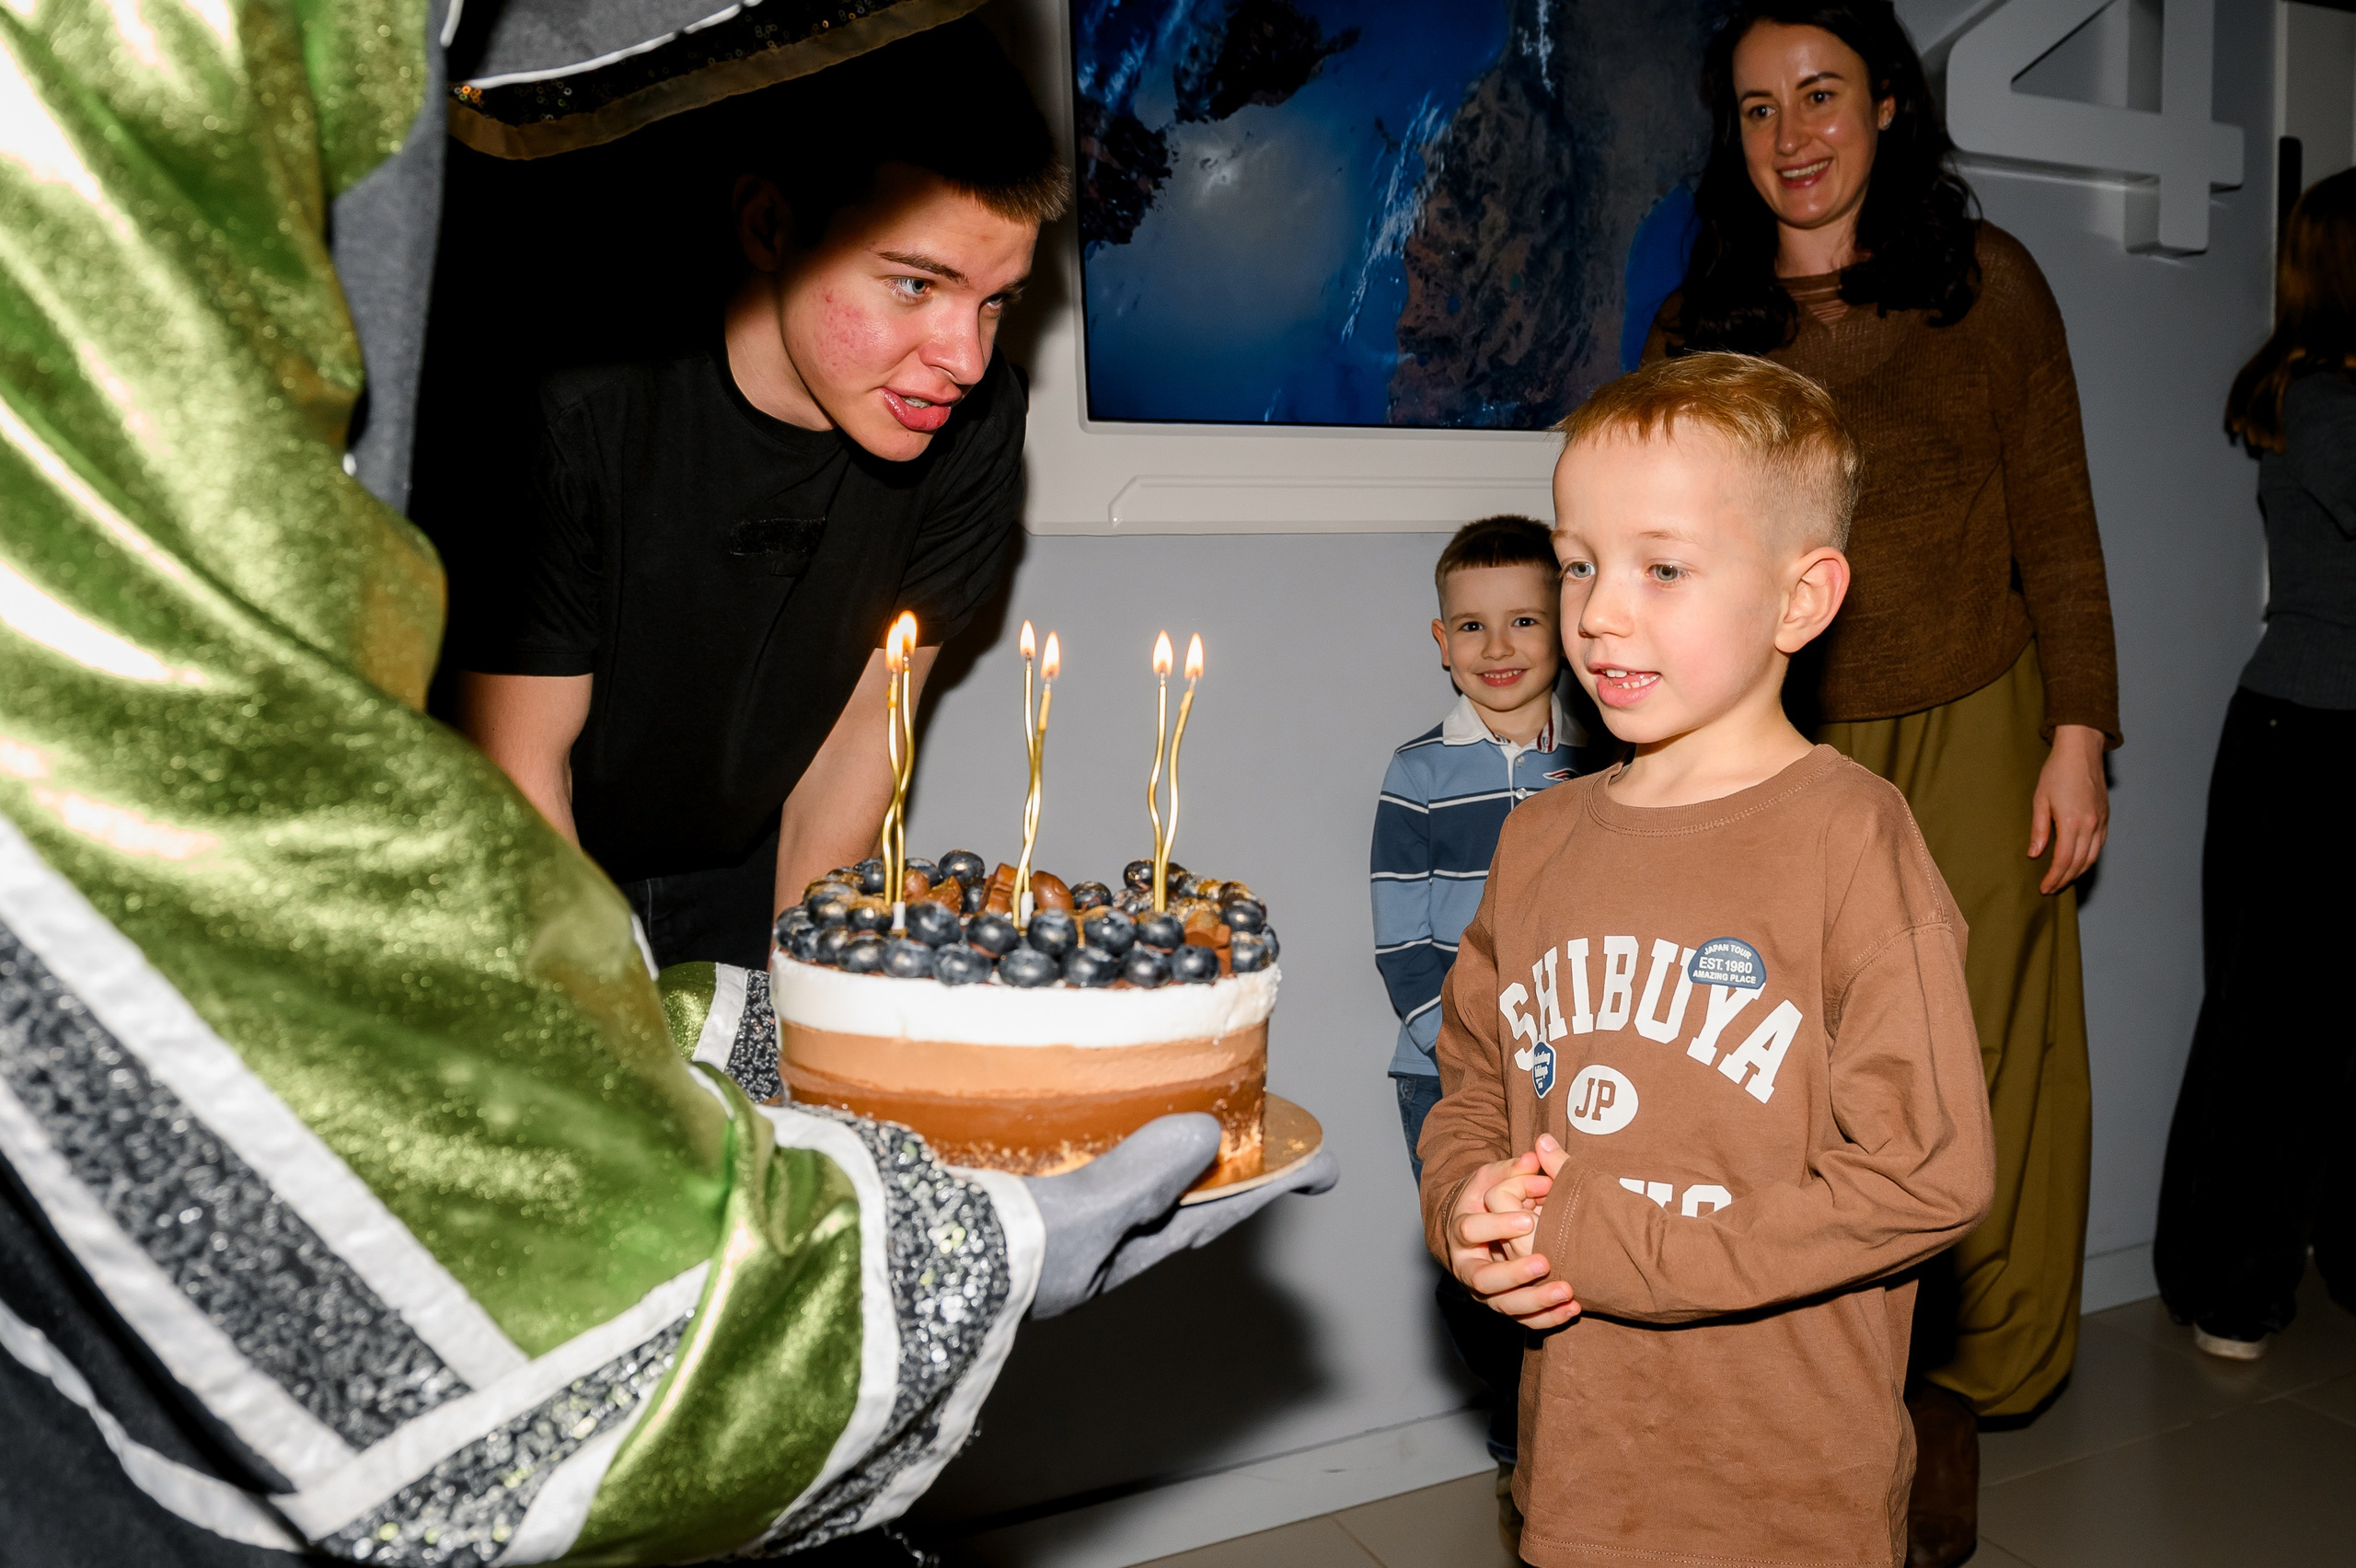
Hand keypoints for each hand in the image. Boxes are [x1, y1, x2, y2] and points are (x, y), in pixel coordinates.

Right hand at [1022, 1114, 1338, 1317]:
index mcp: (1116, 1256)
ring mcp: (1048, 1213)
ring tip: (1184, 1099)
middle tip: (1260, 1120)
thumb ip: (1145, 1174)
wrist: (892, 1264)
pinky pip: (1065, 1152)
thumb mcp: (1084, 1215)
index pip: (1213, 1214)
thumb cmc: (992, 1254)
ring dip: (1153, 1137)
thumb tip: (1206, 1133)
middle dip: (1217, 1157)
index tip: (1323, 1166)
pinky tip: (1080, 1101)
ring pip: (1121, 1170)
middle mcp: (1088, 1240)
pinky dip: (1088, 1126)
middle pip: (1174, 1192)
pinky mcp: (1005, 1185)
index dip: (1269, 1185)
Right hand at [1448, 1153, 1578, 1328]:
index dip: (1497, 1226)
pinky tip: (1572, 1308)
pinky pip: (1525, 1321)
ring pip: (1505, 1306)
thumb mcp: (1490, 1180)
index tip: (1529, 1219)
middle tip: (1545, 1263)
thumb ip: (1511, 1170)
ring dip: (1536, 1301)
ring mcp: (1486, 1292)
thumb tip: (1534, 1158)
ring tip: (1566, 1290)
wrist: (1473, 1232)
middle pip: (1483, 1279)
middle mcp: (1469, 1266)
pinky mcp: (1505, 1306)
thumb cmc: (1484, 1202)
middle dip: (1515, 1274)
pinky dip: (1548, 1318)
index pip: (1470, 1231)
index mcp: (1462, 1232)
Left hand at [2029, 723, 2108, 893]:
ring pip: (2092, 857)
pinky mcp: (2105, 816)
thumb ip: (2039, 830)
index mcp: (2072, 823)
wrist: (2081, 751)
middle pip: (2079, 863)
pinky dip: (2089, 859)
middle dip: (2064, 880)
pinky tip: (2078, 863)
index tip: (2044, 888)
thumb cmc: (2057, 772)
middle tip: (2051, 889)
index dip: (2054, 878)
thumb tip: (2035, 854)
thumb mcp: (2040, 800)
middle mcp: (2090, 825)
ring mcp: (2100, 822)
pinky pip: (2099, 845)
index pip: (2064, 861)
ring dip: (2078, 872)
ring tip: (2063, 880)